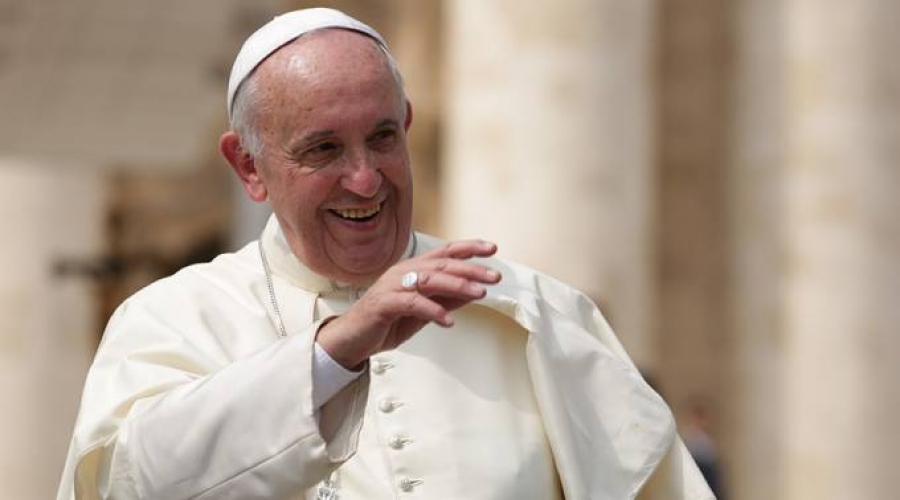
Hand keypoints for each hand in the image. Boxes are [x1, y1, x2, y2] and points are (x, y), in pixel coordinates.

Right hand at [315, 239, 500, 368]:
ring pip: (429, 279)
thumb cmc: (387, 322)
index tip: (492, 249)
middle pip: (442, 264)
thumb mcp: (424, 310)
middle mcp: (403, 271)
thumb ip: (446, 298)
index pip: (445, 252)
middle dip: (471, 269)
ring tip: (479, 293)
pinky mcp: (384, 304)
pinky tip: (448, 321)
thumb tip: (475, 290)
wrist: (352, 339)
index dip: (469, 248)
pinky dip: (433, 311)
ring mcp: (392, 286)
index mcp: (413, 269)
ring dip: (457, 285)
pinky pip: (413, 303)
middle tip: (494, 276)